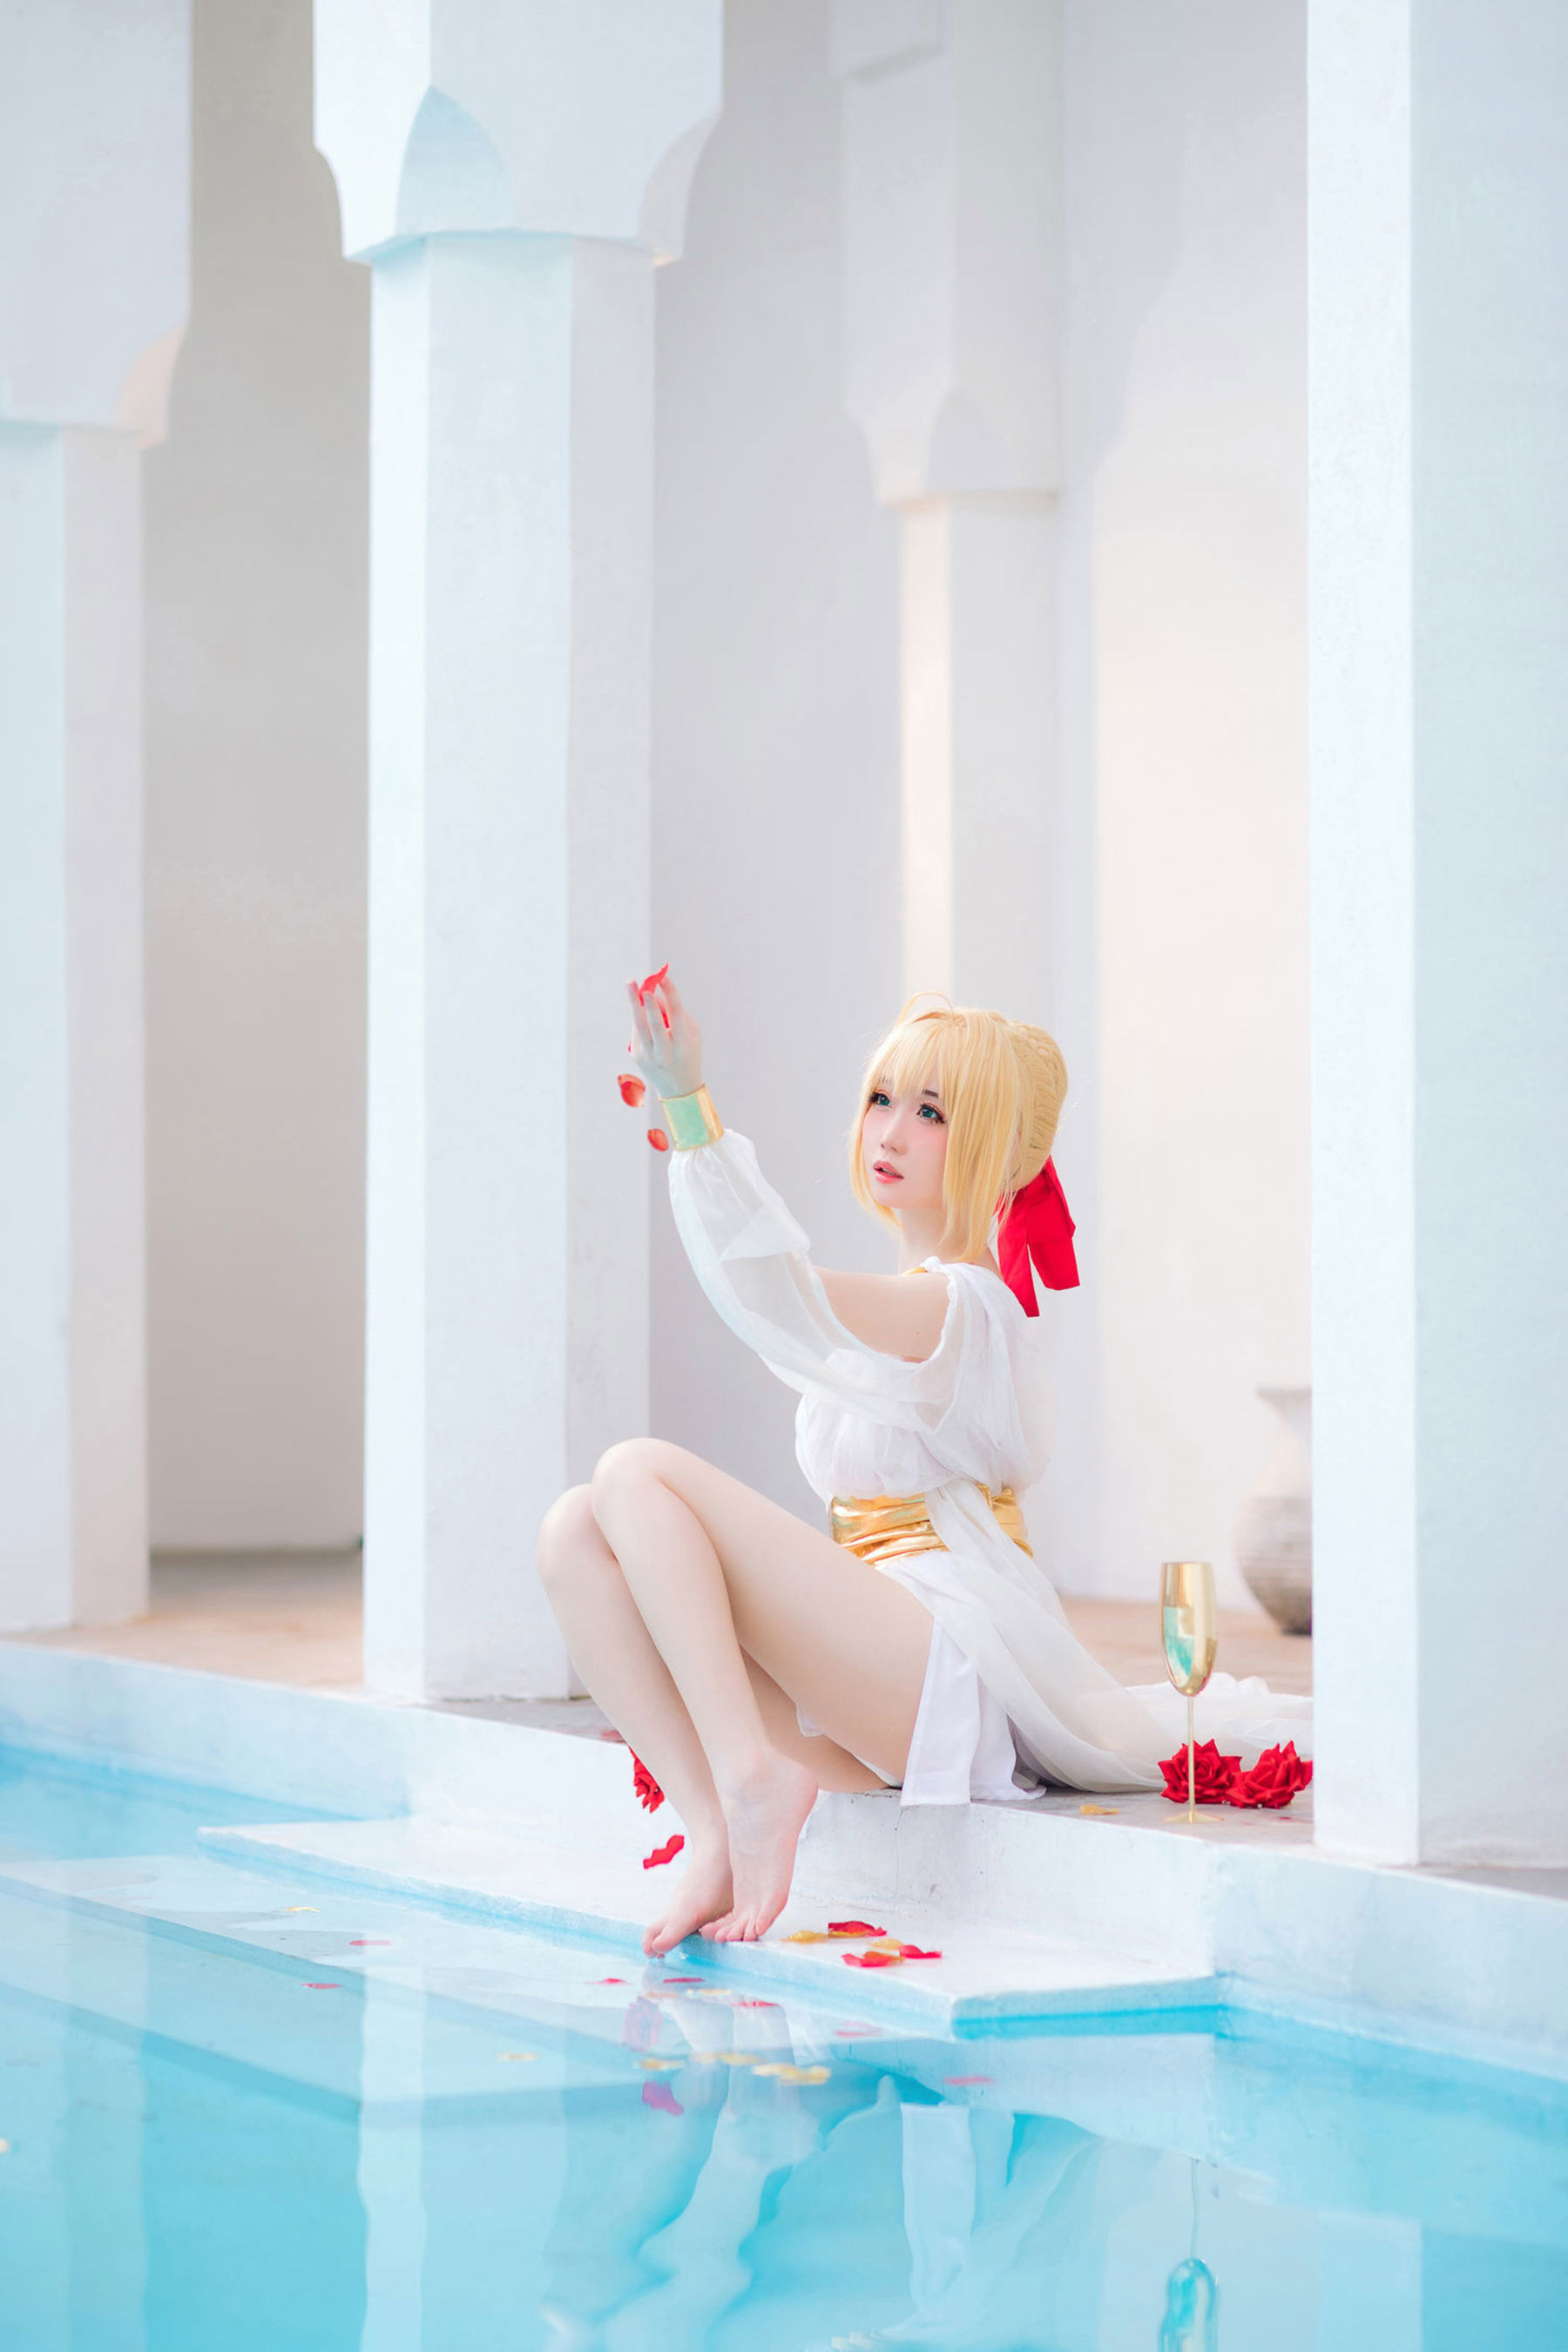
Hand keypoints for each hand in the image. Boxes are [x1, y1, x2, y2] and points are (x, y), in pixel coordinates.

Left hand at [626, 969, 703, 1100]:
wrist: (678, 1087)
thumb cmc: (687, 1051)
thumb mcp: (690, 1034)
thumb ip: (675, 1013)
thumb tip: (654, 994)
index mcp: (683, 1043)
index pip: (676, 1015)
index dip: (670, 995)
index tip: (664, 979)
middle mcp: (665, 1051)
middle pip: (654, 1023)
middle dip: (649, 1003)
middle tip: (643, 986)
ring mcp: (649, 1055)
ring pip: (639, 1025)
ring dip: (634, 1003)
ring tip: (630, 983)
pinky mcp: (637, 1056)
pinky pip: (637, 1030)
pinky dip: (640, 1017)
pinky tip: (643, 1011)